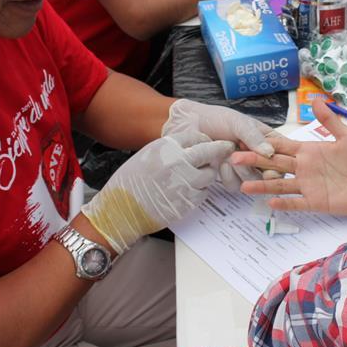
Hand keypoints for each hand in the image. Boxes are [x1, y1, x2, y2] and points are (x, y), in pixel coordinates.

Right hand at [81, 131, 233, 253]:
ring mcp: (185, 182)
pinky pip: (204, 192)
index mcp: (166, 147)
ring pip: (210, 174)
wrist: (121, 209)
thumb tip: (192, 147)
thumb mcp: (148, 156)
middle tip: (225, 149)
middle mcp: (178, 162)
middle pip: (209, 151)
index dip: (204, 140)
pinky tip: (188, 191)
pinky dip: (200, 191)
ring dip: (207, 174)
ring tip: (195, 176)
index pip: (196, 137)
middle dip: (219, 150)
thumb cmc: (130, 183)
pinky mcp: (189, 201)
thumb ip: (170, 151)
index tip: (208, 142)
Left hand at [162, 99, 274, 189]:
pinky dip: (227, 175)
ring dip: (240, 171)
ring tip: (228, 156)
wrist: (190, 125)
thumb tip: (269, 153)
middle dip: (254, 167)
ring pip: (252, 181)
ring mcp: (244, 167)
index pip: (282, 156)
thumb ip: (253, 137)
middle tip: (237, 156)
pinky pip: (235, 185)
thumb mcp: (238, 122)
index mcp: (267, 139)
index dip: (278, 164)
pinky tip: (219, 163)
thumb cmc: (217, 118)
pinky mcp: (229, 176)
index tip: (268, 165)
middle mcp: (258, 155)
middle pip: (269, 173)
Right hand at [233, 99, 346, 215]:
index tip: (245, 138)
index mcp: (308, 151)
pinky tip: (268, 203)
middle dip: (254, 160)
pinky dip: (283, 203)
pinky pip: (296, 202)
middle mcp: (303, 168)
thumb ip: (330, 120)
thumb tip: (317, 100)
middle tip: (234, 157)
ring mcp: (307, 185)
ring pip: (279, 184)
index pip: (281, 146)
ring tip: (243, 185)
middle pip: (274, 163)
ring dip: (262, 184)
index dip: (264, 143)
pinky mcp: (315, 201)